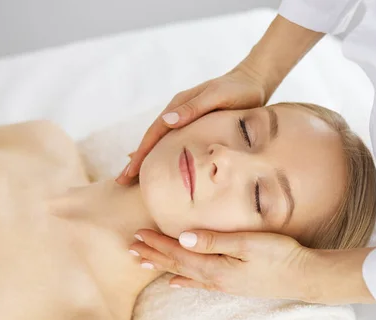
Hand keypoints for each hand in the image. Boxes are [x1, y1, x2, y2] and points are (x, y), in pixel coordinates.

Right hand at [116, 63, 269, 184]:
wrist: (254, 82)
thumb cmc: (239, 91)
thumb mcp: (217, 97)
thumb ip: (194, 108)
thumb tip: (167, 120)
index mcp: (179, 105)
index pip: (154, 133)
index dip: (141, 153)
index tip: (129, 172)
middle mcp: (178, 112)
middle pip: (152, 138)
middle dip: (136, 160)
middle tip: (121, 181)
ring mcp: (185, 119)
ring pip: (161, 141)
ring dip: (147, 158)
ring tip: (133, 178)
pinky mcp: (195, 125)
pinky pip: (174, 142)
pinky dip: (162, 153)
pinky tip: (158, 164)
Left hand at [129, 229, 375, 303]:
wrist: (305, 277)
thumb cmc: (281, 255)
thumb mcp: (248, 243)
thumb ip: (215, 241)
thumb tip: (183, 237)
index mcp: (216, 268)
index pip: (179, 254)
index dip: (157, 244)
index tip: (137, 235)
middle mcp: (216, 279)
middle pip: (177, 266)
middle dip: (154, 256)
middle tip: (130, 248)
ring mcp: (225, 284)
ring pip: (185, 274)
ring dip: (163, 267)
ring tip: (143, 263)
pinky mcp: (234, 284)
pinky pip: (200, 283)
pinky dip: (184, 281)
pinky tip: (176, 283)